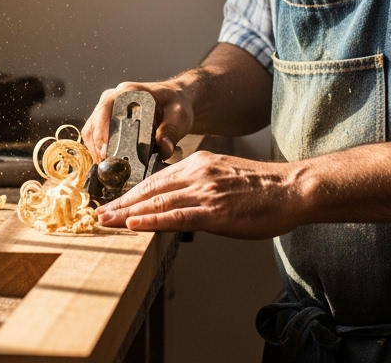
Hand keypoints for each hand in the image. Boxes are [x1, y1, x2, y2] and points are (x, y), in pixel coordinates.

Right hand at [81, 80, 193, 161]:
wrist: (174, 102)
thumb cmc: (176, 105)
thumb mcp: (179, 115)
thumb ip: (172, 130)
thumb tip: (164, 149)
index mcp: (128, 92)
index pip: (106, 108)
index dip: (102, 130)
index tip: (106, 151)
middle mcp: (113, 99)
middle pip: (94, 123)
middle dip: (98, 147)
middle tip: (108, 168)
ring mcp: (107, 111)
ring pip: (91, 133)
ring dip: (96, 152)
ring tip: (108, 170)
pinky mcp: (106, 123)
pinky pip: (95, 138)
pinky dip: (99, 153)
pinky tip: (109, 165)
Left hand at [96, 151, 297, 239]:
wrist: (293, 189)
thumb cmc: (263, 189)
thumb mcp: (224, 177)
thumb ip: (200, 185)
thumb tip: (178, 202)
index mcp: (199, 164)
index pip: (155, 180)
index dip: (131, 194)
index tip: (112, 204)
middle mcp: (197, 173)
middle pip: (150, 189)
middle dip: (121, 203)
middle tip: (98, 214)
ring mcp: (205, 191)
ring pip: (157, 202)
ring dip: (127, 213)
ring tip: (106, 222)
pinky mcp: (215, 210)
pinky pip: (177, 216)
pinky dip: (152, 221)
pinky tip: (134, 225)